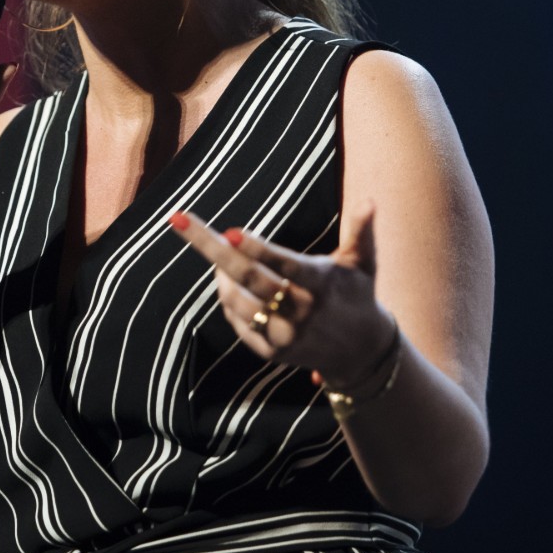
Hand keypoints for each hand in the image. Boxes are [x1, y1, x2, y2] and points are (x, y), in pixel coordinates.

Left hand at [168, 207, 395, 386]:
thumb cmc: (357, 294)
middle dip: (211, 249)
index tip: (230, 231)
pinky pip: (237, 322)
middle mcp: (302, 312)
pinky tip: (228, 282)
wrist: (362, 353)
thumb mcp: (363, 263)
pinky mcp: (272, 352)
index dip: (258, 249)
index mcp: (321, 285)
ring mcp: (285, 335)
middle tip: (181, 222)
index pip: (284, 265)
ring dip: (219, 275)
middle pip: (248, 278)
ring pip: (236, 301)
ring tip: (220, 254)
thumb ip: (362, 231)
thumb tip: (371, 199)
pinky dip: (227, 299)